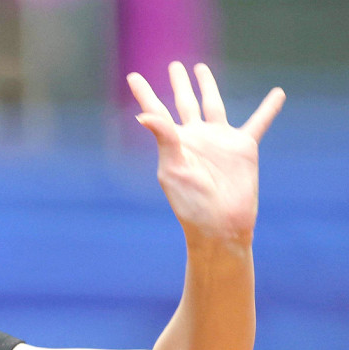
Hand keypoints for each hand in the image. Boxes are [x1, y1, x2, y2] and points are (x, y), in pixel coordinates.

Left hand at [127, 62, 284, 243]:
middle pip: (185, 103)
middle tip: (175, 66)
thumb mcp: (173, 168)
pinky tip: (277, 94)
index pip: (157, 113)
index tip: (133, 77)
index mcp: (174, 144)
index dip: (145, 95)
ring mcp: (219, 141)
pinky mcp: (243, 148)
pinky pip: (258, 122)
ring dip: (208, 87)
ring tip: (201, 69)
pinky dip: (268, 109)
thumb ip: (164, 138)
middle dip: (180, 85)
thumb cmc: (191, 202)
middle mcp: (195, 138)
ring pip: (214, 105)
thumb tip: (143, 115)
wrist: (220, 223)